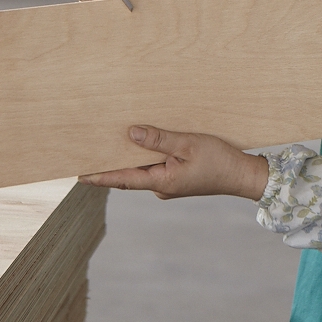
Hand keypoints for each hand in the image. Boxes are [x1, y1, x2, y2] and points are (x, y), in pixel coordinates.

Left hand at [79, 125, 269, 200]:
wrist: (242, 174)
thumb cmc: (218, 160)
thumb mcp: (187, 144)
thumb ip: (158, 140)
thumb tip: (131, 134)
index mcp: (161, 182)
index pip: (122, 179)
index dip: (99, 177)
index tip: (79, 174)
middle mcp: (160, 187)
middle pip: (129, 174)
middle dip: (108, 165)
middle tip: (87, 153)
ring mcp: (168, 183)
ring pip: (142, 169)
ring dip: (127, 159)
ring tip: (108, 143)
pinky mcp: (176, 178)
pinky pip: (154, 167)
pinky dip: (144, 157)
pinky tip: (139, 144)